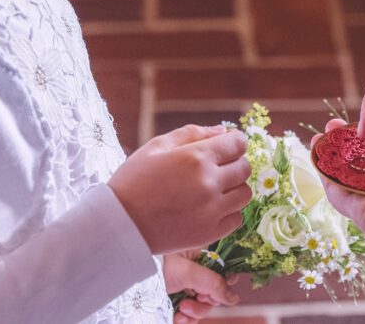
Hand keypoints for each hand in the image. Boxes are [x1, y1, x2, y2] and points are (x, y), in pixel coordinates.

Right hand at [109, 125, 251, 254]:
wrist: (119, 223)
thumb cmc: (135, 180)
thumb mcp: (157, 146)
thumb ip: (192, 133)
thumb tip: (223, 131)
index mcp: (196, 157)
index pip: (238, 144)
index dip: (234, 142)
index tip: (226, 147)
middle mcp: (209, 183)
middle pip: (244, 168)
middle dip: (234, 164)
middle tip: (216, 168)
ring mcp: (212, 210)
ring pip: (244, 194)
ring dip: (234, 189)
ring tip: (214, 189)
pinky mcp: (210, 233)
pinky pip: (236, 218)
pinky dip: (228, 212)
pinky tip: (210, 208)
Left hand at [164, 250, 240, 323]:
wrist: (133, 277)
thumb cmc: (158, 264)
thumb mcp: (188, 272)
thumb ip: (213, 283)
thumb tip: (234, 298)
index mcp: (202, 257)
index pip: (224, 271)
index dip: (224, 284)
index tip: (215, 291)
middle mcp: (197, 273)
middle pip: (216, 293)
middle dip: (206, 301)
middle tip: (195, 299)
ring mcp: (188, 289)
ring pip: (204, 307)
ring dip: (195, 313)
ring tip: (182, 310)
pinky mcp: (179, 303)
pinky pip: (191, 316)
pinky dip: (186, 320)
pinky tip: (178, 318)